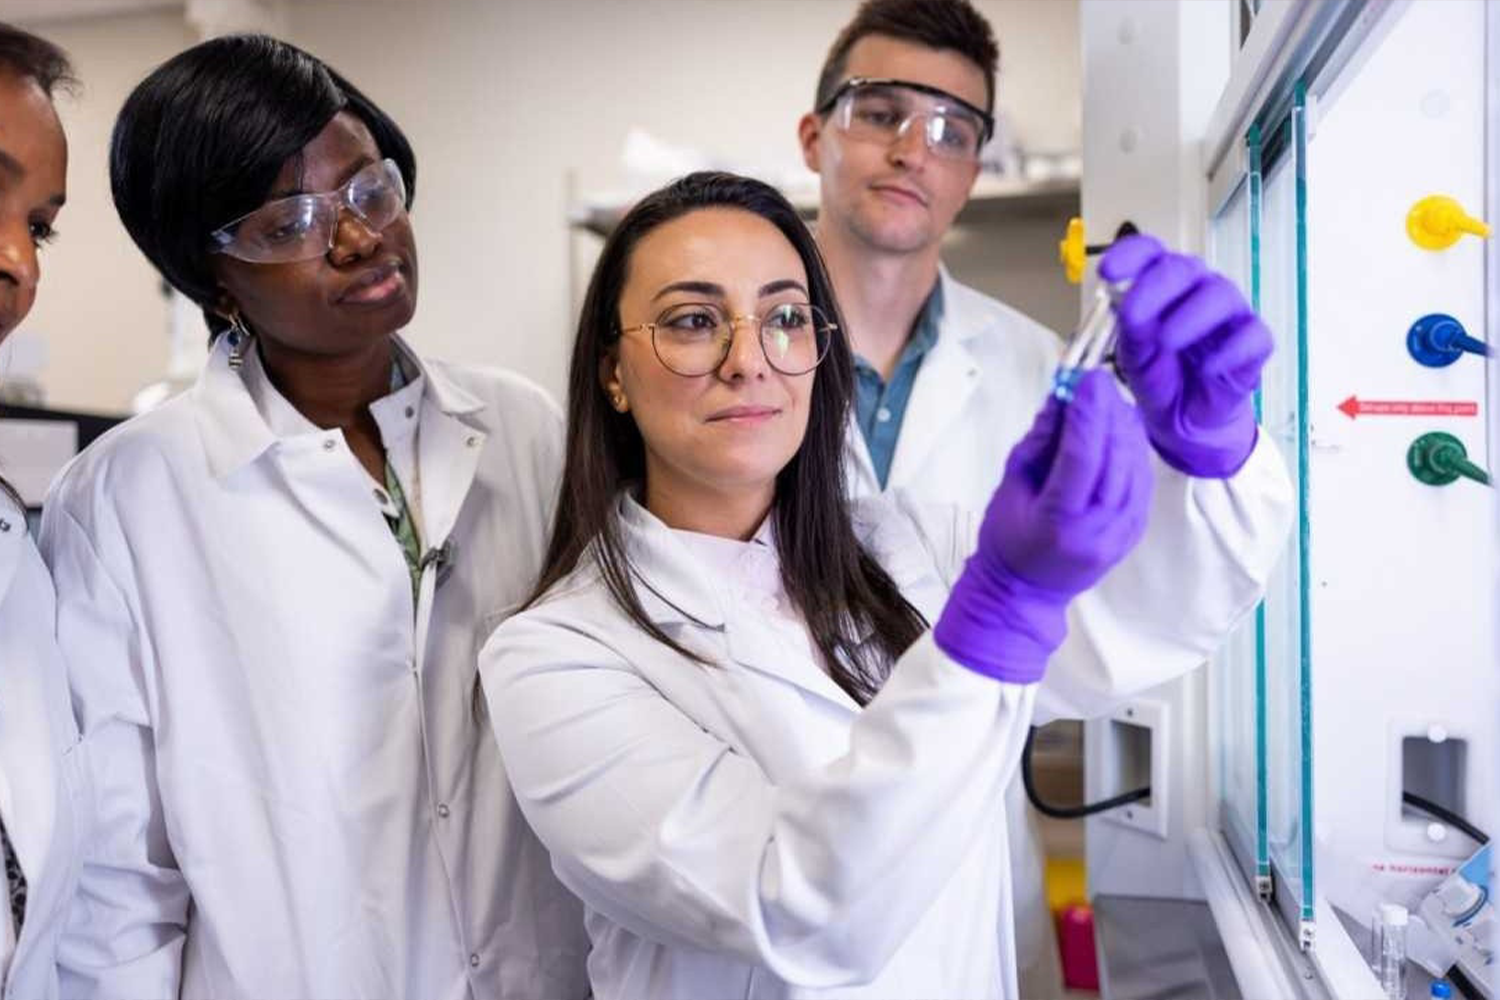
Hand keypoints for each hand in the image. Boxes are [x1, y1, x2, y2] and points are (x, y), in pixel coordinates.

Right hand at [934, 371, 1153, 682]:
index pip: (1082, 458)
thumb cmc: (1006, 539)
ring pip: (1136, 467)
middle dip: (1110, 412)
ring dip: (1125, 428)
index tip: (1088, 379)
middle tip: (1100, 382)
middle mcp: (1098, 529)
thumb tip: (1060, 398)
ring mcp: (1122, 533)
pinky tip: (1122, 430)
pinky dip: (1134, 449)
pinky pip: (1142, 481)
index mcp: (1058, 521)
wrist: (1025, 592)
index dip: (1088, 414)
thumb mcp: (1009, 487)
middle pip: (1116, 458)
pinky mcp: (1135, 531)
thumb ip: (1038, 443)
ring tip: (1109, 401)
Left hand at [1100, 234, 1272, 477]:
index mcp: (1163, 285)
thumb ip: (1131, 327)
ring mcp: (1228, 314)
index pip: (1150, 253)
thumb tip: (1130, 308)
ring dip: (1190, 316)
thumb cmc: (1159, 375)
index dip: (1130, 255)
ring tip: (1167, 342)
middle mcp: (1197, 290)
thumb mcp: (1133, 352)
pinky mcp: (1252, 343)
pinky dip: (1230, 351)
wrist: (1182, 418)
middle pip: (1184, 268)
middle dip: (1156, 287)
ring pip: (1220, 294)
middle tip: (1135, 316)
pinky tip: (1206, 369)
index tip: (1107, 272)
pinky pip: (1252, 335)